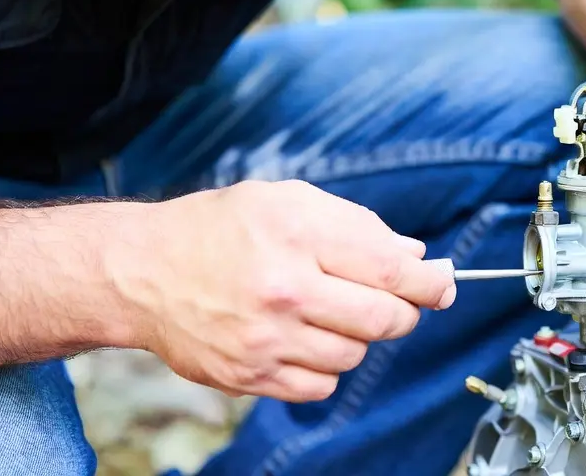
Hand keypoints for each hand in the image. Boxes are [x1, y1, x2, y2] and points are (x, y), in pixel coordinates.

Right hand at [107, 179, 454, 401]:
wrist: (142, 272)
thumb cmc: (219, 228)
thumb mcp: (287, 200)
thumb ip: (356, 224)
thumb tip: (414, 257)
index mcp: (297, 234)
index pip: (392, 270)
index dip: (431, 282)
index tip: (444, 285)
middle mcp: (283, 289)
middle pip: (384, 319)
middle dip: (404, 312)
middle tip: (398, 302)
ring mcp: (265, 339)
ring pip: (355, 354)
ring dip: (358, 336)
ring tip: (330, 311)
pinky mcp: (249, 375)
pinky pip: (320, 387)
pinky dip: (326, 366)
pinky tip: (306, 339)